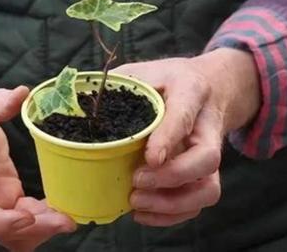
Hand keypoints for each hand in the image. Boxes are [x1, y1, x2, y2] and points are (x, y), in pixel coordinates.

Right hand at [0, 79, 75, 251]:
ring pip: (11, 230)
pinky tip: (64, 208)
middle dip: (30, 229)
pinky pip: (23, 214)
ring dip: (39, 228)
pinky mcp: (3, 193)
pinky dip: (42, 216)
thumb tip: (22, 94)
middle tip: (65, 221)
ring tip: (68, 218)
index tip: (25, 216)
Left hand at [113, 48, 260, 225]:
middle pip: (206, 159)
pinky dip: (171, 215)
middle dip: (172, 177)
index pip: (184, 115)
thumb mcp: (144, 72)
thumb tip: (77, 105)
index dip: (168, 138)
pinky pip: (199, 202)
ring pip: (208, 189)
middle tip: (136, 180)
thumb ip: (118, 84)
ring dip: (173, 204)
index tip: (149, 158)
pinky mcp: (205, 174)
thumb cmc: (167, 81)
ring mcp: (209, 153)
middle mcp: (207, 125)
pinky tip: (143, 213)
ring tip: (137, 202)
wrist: (206, 88)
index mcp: (191, 90)